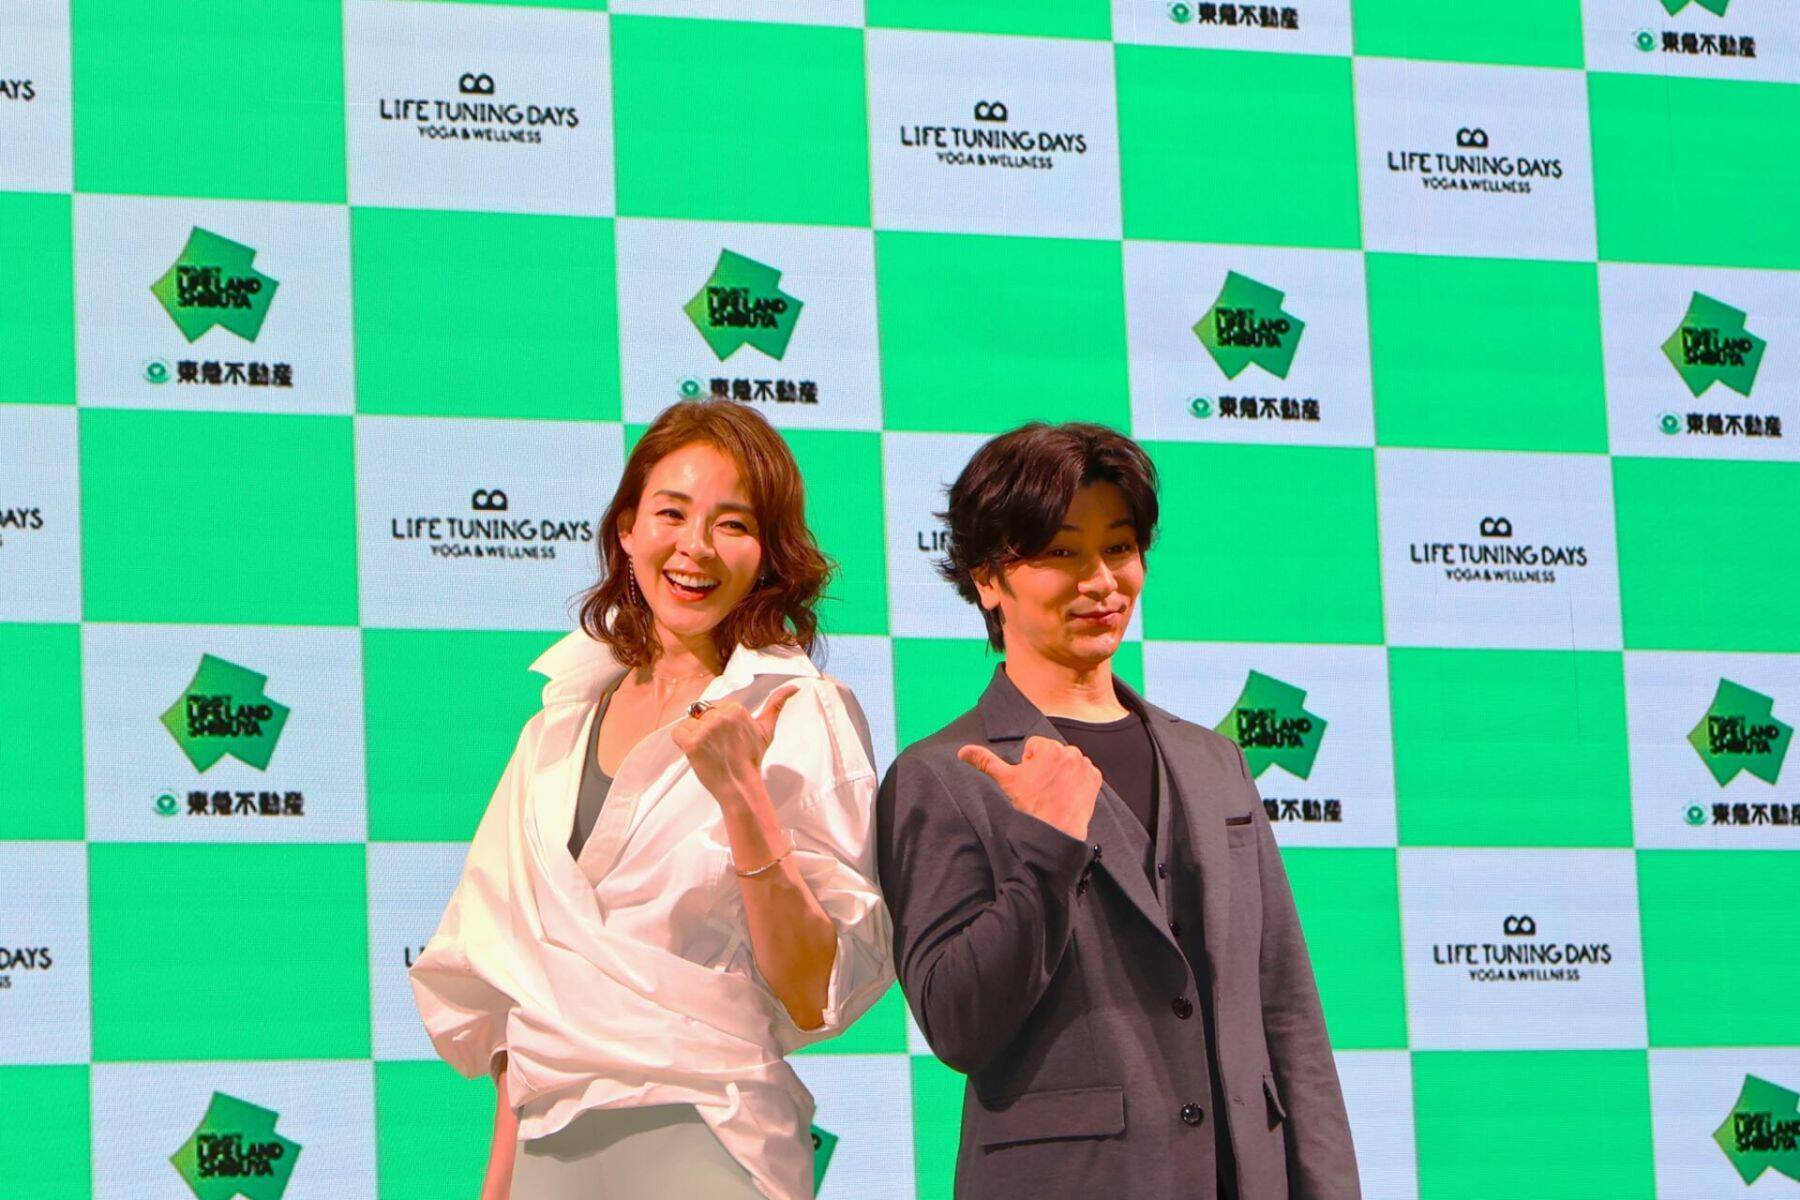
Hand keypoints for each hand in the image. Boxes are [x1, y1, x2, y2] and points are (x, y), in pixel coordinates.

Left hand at [672, 684, 799, 806]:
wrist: (740, 785)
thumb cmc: (751, 759)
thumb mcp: (766, 730)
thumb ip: (776, 705)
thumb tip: (793, 687)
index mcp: (736, 709)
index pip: (716, 708)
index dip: (720, 724)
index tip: (729, 740)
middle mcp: (720, 717)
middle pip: (703, 714)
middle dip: (708, 729)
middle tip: (721, 747)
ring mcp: (705, 730)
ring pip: (690, 724)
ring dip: (697, 737)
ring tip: (711, 751)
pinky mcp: (691, 743)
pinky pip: (677, 733)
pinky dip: (683, 742)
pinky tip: (697, 752)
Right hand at [957, 735, 1101, 841]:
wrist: (1054, 832)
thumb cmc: (1030, 806)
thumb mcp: (1005, 781)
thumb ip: (985, 761)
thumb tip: (963, 751)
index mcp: (1049, 747)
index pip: (1035, 747)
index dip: (1029, 765)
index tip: (1031, 782)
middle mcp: (1070, 752)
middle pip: (1052, 753)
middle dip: (1046, 768)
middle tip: (1042, 790)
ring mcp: (1085, 765)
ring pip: (1068, 763)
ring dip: (1062, 774)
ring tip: (1055, 794)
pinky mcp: (1095, 779)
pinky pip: (1084, 773)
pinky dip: (1077, 782)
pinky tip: (1068, 795)